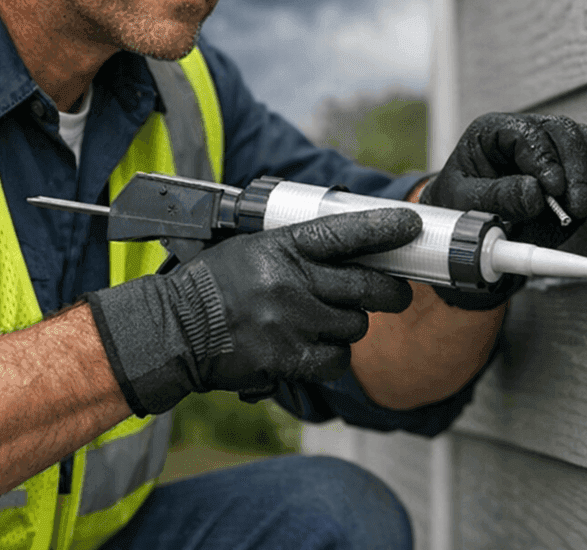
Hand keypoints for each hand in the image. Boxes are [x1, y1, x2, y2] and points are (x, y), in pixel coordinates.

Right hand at [86, 207, 420, 414]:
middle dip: (391, 291)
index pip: (348, 232)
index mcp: (283, 245)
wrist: (174, 329)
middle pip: (369, 286)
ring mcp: (292, 320)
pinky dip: (333, 357)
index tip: (412, 226)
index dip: (386, 229)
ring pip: (356, 325)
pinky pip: (337, 360)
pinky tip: (316, 348)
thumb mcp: (251, 247)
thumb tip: (349, 249)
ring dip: (351, 326)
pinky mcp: (288, 357)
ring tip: (328, 322)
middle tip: (395, 293)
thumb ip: (296, 248)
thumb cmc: (213, 285)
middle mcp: (292, 280)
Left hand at [422, 113, 586, 307]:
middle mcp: (527, 132)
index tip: (553, 189)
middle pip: (563, 132)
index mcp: (493, 132)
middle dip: (577, 170)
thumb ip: (496, 197)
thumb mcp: (465, 201)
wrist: (470, 218)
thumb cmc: (460, 204)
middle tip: (578, 206)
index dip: (543, 158)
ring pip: (586, 141)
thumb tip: (535, 193)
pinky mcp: (574, 163)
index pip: (525, 133)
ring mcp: (554, 145)